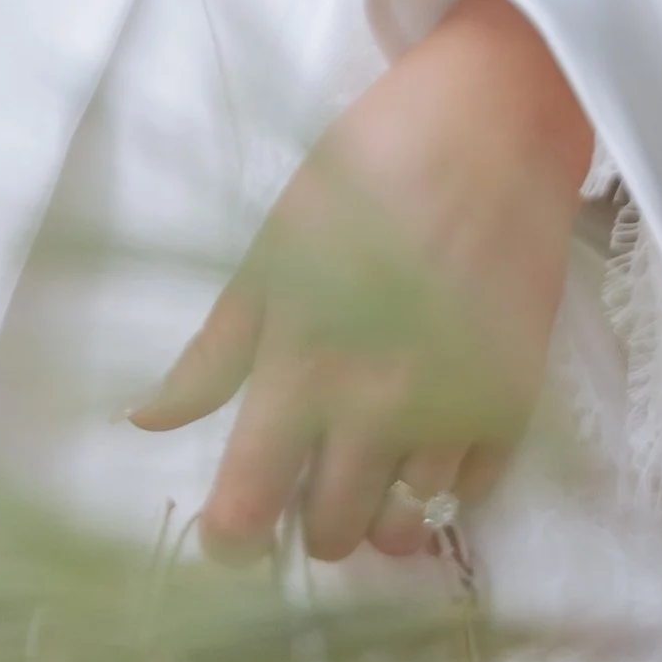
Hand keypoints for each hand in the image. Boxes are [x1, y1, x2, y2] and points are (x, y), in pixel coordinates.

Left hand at [128, 0, 591, 567]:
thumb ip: (214, 349)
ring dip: (377, 504)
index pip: (251, 507)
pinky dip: (441, 480)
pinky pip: (469, 495)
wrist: (489, 125)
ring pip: (404, 530)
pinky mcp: (515, 404)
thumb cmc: (363, 170)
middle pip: (331, 536)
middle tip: (305, 460)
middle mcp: (378, 406)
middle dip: (308, 515)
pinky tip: (425, 423)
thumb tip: (146, 420)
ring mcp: (453, 413)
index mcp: (302, 363)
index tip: (228, 530)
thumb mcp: (270, 247)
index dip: (231, 536)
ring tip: (367, 445)